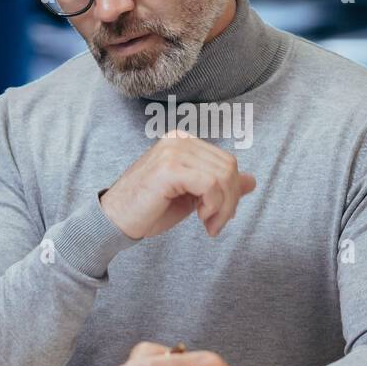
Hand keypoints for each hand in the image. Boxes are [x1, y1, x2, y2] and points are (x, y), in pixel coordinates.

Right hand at [99, 130, 255, 239]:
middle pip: (228, 167)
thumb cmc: (149, 209)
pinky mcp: (169, 167)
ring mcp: (172, 151)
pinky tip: (202, 219)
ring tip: (209, 225)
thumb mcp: (192, 197)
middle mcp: (178, 140)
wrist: (114, 222)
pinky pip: (210, 184)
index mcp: (183, 142)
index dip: (231, 193)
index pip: (226, 162)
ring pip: (223, 176)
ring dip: (223, 207)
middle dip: (230, 201)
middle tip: (215, 225)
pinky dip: (213, 206)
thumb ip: (219, 186)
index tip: (218, 217)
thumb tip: (251, 181)